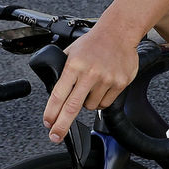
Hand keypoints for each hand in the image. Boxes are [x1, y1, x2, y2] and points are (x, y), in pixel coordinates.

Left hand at [42, 25, 138, 143]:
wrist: (119, 31)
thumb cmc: (94, 42)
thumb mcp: (72, 51)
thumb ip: (63, 69)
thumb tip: (54, 91)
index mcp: (74, 65)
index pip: (58, 94)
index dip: (51, 111)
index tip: (48, 122)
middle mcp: (89, 73)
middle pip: (72, 107)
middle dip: (62, 125)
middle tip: (55, 137)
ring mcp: (106, 79)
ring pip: (91, 106)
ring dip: (87, 102)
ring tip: (91, 85)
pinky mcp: (119, 83)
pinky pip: (105, 103)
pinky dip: (101, 100)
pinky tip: (102, 86)